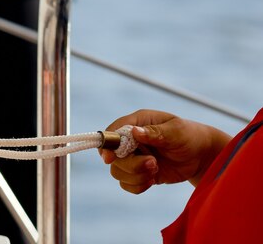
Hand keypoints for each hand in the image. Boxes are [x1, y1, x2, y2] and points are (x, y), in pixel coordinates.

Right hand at [100, 109, 230, 193]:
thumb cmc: (189, 136)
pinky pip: (126, 184)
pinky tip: (153, 180)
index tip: (109, 158)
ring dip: (136, 176)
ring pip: (118, 172)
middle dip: (131, 164)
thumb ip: (155, 133)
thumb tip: (134, 132)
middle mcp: (131, 140)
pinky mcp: (138, 172)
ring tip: (156, 170)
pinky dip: (138, 186)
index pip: (113, 132)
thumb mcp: (176, 132)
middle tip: (153, 163)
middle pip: (113, 156)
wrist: (202, 156)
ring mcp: (134, 157)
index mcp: (137, 123)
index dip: (107, 145)